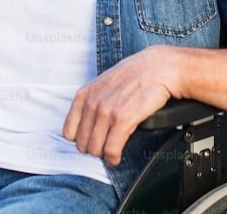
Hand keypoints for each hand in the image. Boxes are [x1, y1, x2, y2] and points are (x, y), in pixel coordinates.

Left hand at [63, 47, 179, 165]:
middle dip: (93, 149)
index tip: (91, 141)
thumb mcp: (103, 83)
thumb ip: (92, 101)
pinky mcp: (123, 120)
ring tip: (112, 152)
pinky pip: (111, 150)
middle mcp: (92, 103)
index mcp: (84, 94)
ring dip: (104, 155)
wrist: (158, 67)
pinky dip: (113, 158)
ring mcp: (106, 112)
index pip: (68, 132)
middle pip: (82, 144)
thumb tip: (87, 124)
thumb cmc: (134, 74)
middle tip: (104, 147)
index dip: (80, 140)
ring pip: (95, 149)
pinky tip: (116, 158)